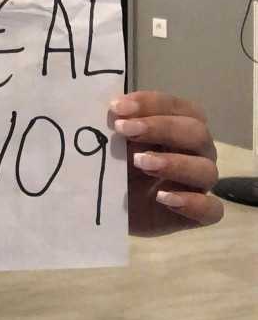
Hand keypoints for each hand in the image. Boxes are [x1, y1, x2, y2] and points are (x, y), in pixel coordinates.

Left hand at [111, 91, 222, 235]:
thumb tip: (113, 107)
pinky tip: (163, 198)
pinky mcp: (197, 215)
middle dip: (162, 128)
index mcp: (178, 127)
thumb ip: (118, 123)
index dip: (150, 103)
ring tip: (141, 163)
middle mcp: (196, 153)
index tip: (117, 108)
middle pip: (197, 133)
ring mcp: (199, 185)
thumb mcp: (112, 141)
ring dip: (174, 163)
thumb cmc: (115, 165)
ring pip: (207, 170)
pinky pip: (212, 209)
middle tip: (127, 131)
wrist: (107, 206)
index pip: (177, 107)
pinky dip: (191, 202)